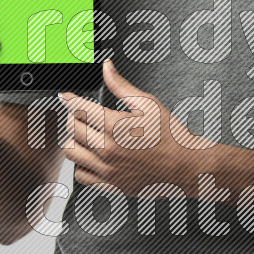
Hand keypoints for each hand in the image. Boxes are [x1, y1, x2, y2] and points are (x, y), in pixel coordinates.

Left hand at [60, 58, 214, 197]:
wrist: (186, 166)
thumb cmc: (171, 136)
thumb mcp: (147, 103)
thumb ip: (121, 85)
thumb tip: (107, 68)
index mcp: (115, 126)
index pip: (78, 108)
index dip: (69, 99)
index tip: (66, 96)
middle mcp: (107, 149)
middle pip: (71, 128)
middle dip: (74, 117)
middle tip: (83, 114)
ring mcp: (107, 169)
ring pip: (71, 151)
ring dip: (75, 140)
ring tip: (88, 135)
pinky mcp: (110, 184)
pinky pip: (81, 175)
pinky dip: (82, 164)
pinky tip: (93, 156)